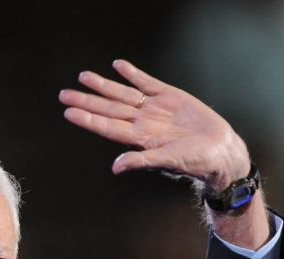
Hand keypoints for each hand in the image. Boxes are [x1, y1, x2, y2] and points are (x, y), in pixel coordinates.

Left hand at [59, 60, 249, 190]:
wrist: (220, 151)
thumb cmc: (195, 162)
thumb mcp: (167, 161)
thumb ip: (140, 161)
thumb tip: (115, 167)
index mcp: (139, 139)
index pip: (106, 127)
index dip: (87, 119)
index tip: (68, 112)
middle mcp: (142, 122)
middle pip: (108, 109)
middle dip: (86, 101)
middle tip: (63, 94)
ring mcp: (154, 108)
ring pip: (123, 94)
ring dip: (104, 85)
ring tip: (83, 76)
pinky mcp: (170, 96)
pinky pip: (147, 83)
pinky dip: (133, 74)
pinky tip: (119, 65)